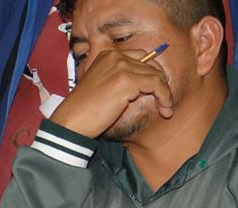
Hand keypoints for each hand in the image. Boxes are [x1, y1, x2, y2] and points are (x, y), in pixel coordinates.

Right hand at [50, 49, 173, 138]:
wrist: (71, 121)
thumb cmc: (83, 111)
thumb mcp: (99, 86)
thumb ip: (117, 79)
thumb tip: (143, 85)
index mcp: (107, 55)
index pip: (140, 57)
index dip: (151, 73)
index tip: (155, 89)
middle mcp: (115, 56)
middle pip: (151, 65)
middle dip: (160, 83)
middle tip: (163, 100)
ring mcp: (121, 67)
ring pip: (157, 75)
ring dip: (164, 93)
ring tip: (166, 109)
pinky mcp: (128, 80)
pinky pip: (157, 85)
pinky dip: (165, 97)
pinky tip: (165, 109)